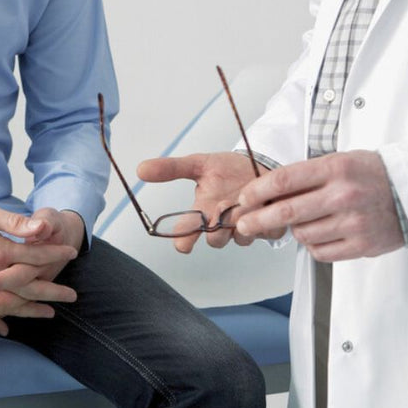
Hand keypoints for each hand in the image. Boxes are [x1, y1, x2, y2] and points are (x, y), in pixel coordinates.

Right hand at [0, 208, 83, 328]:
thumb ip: (13, 223)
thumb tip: (41, 228)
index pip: (35, 256)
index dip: (54, 253)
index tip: (71, 253)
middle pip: (28, 287)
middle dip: (52, 291)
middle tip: (72, 296)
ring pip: (9, 303)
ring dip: (30, 310)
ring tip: (49, 314)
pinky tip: (5, 329)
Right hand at [137, 152, 272, 252]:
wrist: (261, 165)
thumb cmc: (229, 169)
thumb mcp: (199, 163)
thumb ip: (171, 168)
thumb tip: (140, 169)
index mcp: (203, 211)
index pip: (186, 232)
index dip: (183, 241)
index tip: (183, 244)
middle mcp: (222, 224)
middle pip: (214, 241)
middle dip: (217, 228)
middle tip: (221, 208)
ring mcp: (244, 228)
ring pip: (239, 239)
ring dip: (241, 223)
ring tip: (246, 203)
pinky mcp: (267, 227)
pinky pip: (265, 233)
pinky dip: (265, 220)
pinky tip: (265, 205)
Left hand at [235, 150, 404, 261]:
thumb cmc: (372, 175)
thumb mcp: (340, 161)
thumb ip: (306, 175)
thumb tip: (265, 192)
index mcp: (336, 168)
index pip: (283, 180)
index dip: (257, 191)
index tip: (244, 199)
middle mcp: (343, 195)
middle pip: (285, 212)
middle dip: (256, 220)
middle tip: (244, 225)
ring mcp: (354, 222)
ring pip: (302, 234)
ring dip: (293, 231)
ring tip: (300, 223)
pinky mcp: (362, 245)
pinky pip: (320, 252)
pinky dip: (312, 245)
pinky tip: (318, 234)